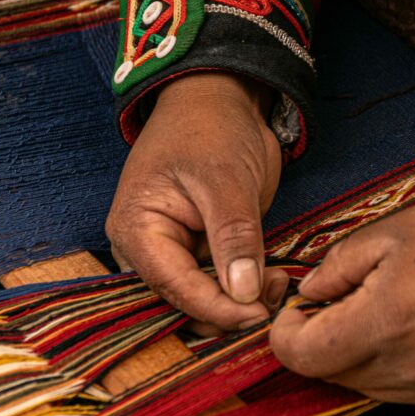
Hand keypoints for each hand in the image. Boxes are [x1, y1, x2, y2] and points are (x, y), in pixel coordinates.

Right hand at [106, 72, 288, 329]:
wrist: (221, 101)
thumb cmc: (212, 128)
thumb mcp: (227, 179)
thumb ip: (234, 236)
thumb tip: (242, 294)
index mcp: (137, 229)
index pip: (172, 286)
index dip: (216, 308)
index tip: (258, 314)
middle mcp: (147, 250)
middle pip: (184, 303)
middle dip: (230, 309)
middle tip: (276, 295)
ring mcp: (174, 254)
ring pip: (203, 301)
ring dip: (241, 303)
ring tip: (277, 282)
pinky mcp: (200, 253)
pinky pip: (219, 287)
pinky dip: (246, 290)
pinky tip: (272, 278)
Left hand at [270, 198, 414, 404]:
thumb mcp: (391, 232)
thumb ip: (337, 264)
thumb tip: (309, 291)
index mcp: (383, 322)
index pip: (302, 356)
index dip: (284, 333)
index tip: (296, 309)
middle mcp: (405, 367)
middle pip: (328, 374)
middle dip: (319, 340)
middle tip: (338, 302)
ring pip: (361, 386)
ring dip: (353, 355)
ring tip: (380, 311)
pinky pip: (399, 391)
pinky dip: (389, 366)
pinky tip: (410, 330)